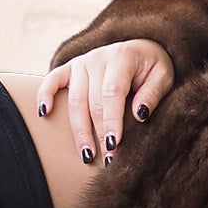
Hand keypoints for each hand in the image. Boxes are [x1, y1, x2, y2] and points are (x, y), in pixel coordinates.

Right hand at [36, 38, 174, 166]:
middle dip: (98, 133)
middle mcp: (98, 58)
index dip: (111, 120)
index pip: (112, 93)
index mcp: (121, 58)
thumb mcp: (163, 76)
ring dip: (79, 130)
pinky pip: (52, 80)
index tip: (113, 145)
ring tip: (87, 155)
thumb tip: (139, 114)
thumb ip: (153, 93)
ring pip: (74, 100)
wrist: (140, 48)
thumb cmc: (152, 67)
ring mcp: (81, 63)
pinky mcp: (69, 68)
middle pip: (92, 101)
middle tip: (107, 160)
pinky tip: (44, 114)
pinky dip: (45, 95)